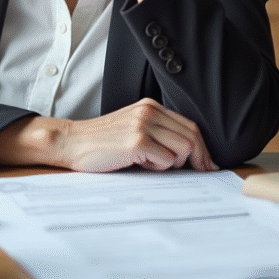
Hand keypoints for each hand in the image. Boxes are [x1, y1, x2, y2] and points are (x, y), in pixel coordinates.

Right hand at [58, 98, 217, 172]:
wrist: (71, 142)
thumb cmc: (101, 142)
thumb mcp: (132, 127)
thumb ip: (157, 132)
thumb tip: (190, 154)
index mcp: (151, 106)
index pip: (190, 125)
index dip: (202, 147)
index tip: (206, 164)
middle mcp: (149, 112)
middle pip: (192, 136)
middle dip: (199, 158)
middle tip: (198, 172)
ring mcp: (143, 125)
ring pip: (183, 148)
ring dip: (174, 163)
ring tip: (152, 163)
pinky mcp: (137, 141)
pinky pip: (167, 160)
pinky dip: (159, 168)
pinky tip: (140, 164)